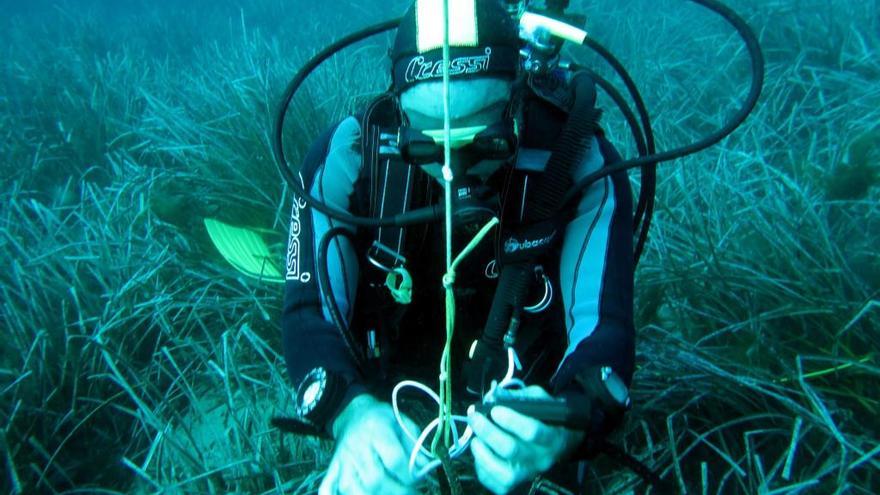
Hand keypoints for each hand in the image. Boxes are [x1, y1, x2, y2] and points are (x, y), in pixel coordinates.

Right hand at [319, 394, 426, 494]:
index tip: (418, 479)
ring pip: (353, 488)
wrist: (352, 412)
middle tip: (409, 492)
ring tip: (390, 494)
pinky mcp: (334, 468)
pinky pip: (328, 486)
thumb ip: (416, 445)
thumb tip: (427, 467)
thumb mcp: (402, 422)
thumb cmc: (382, 419)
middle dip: (396, 491)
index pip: (394, 459)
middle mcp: (357, 446)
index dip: (409, 475)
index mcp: (377, 430)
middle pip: (375, 478)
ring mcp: (343, 459)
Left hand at [468, 386, 585, 494]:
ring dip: (483, 455)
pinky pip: (497, 484)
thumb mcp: (538, 399)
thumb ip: (516, 396)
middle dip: (487, 431)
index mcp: (551, 436)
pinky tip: (481, 453)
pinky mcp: (518, 483)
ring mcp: (529, 473)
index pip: (532, 431)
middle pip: (511, 450)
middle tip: (474, 417)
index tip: (494, 409)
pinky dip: (482, 470)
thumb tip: (491, 395)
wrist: (562, 441)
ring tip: (475, 439)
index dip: (510, 420)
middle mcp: (541, 458)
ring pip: (504, 474)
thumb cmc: (547, 417)